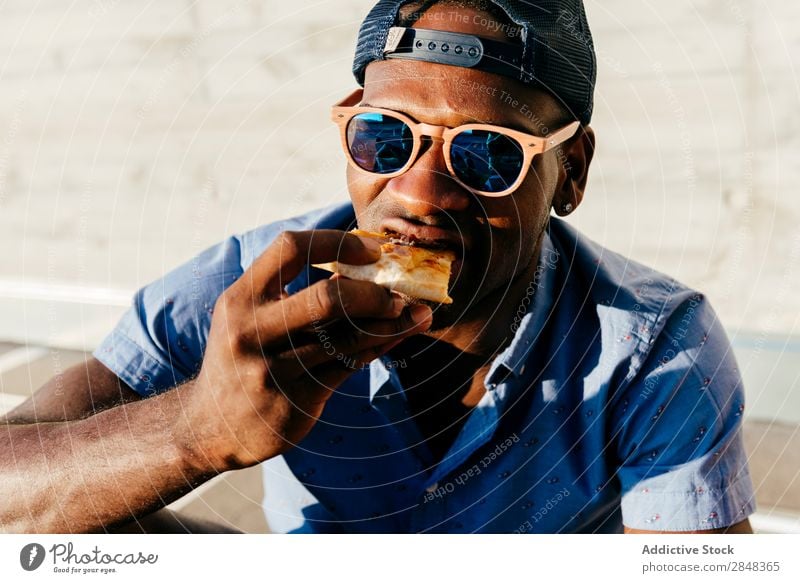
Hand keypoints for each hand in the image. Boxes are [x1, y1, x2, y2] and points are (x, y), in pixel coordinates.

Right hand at [185, 230, 431, 470]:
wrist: (210, 427)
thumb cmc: (243, 357)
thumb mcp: (249, 317)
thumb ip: (291, 291)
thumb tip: (364, 267)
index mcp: (241, 298)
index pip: (290, 248)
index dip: (337, 243)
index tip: (372, 250)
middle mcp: (252, 330)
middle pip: (327, 298)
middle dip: (373, 293)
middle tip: (400, 293)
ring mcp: (273, 369)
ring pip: (348, 338)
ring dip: (390, 324)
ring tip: (418, 313)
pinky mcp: (295, 400)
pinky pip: (349, 367)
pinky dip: (379, 348)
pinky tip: (398, 338)